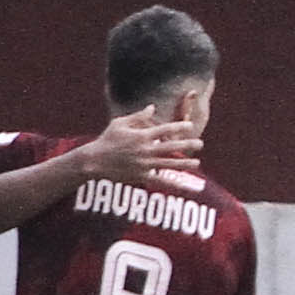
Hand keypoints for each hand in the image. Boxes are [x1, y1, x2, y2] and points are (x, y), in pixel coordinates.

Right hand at [80, 110, 204, 189]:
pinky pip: (162, 181)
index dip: (179, 127)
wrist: (94, 161)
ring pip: (169, 163)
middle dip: (187, 144)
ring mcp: (144, 164)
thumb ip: (138, 116)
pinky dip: (175, 185)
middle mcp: (145, 149)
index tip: (190, 126)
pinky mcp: (141, 176)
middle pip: (171, 146)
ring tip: (197, 162)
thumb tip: (152, 107)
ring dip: (185, 163)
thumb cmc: (106, 140)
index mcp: (141, 135)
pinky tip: (187, 187)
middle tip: (200, 143)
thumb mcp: (120, 123)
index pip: (165, 130)